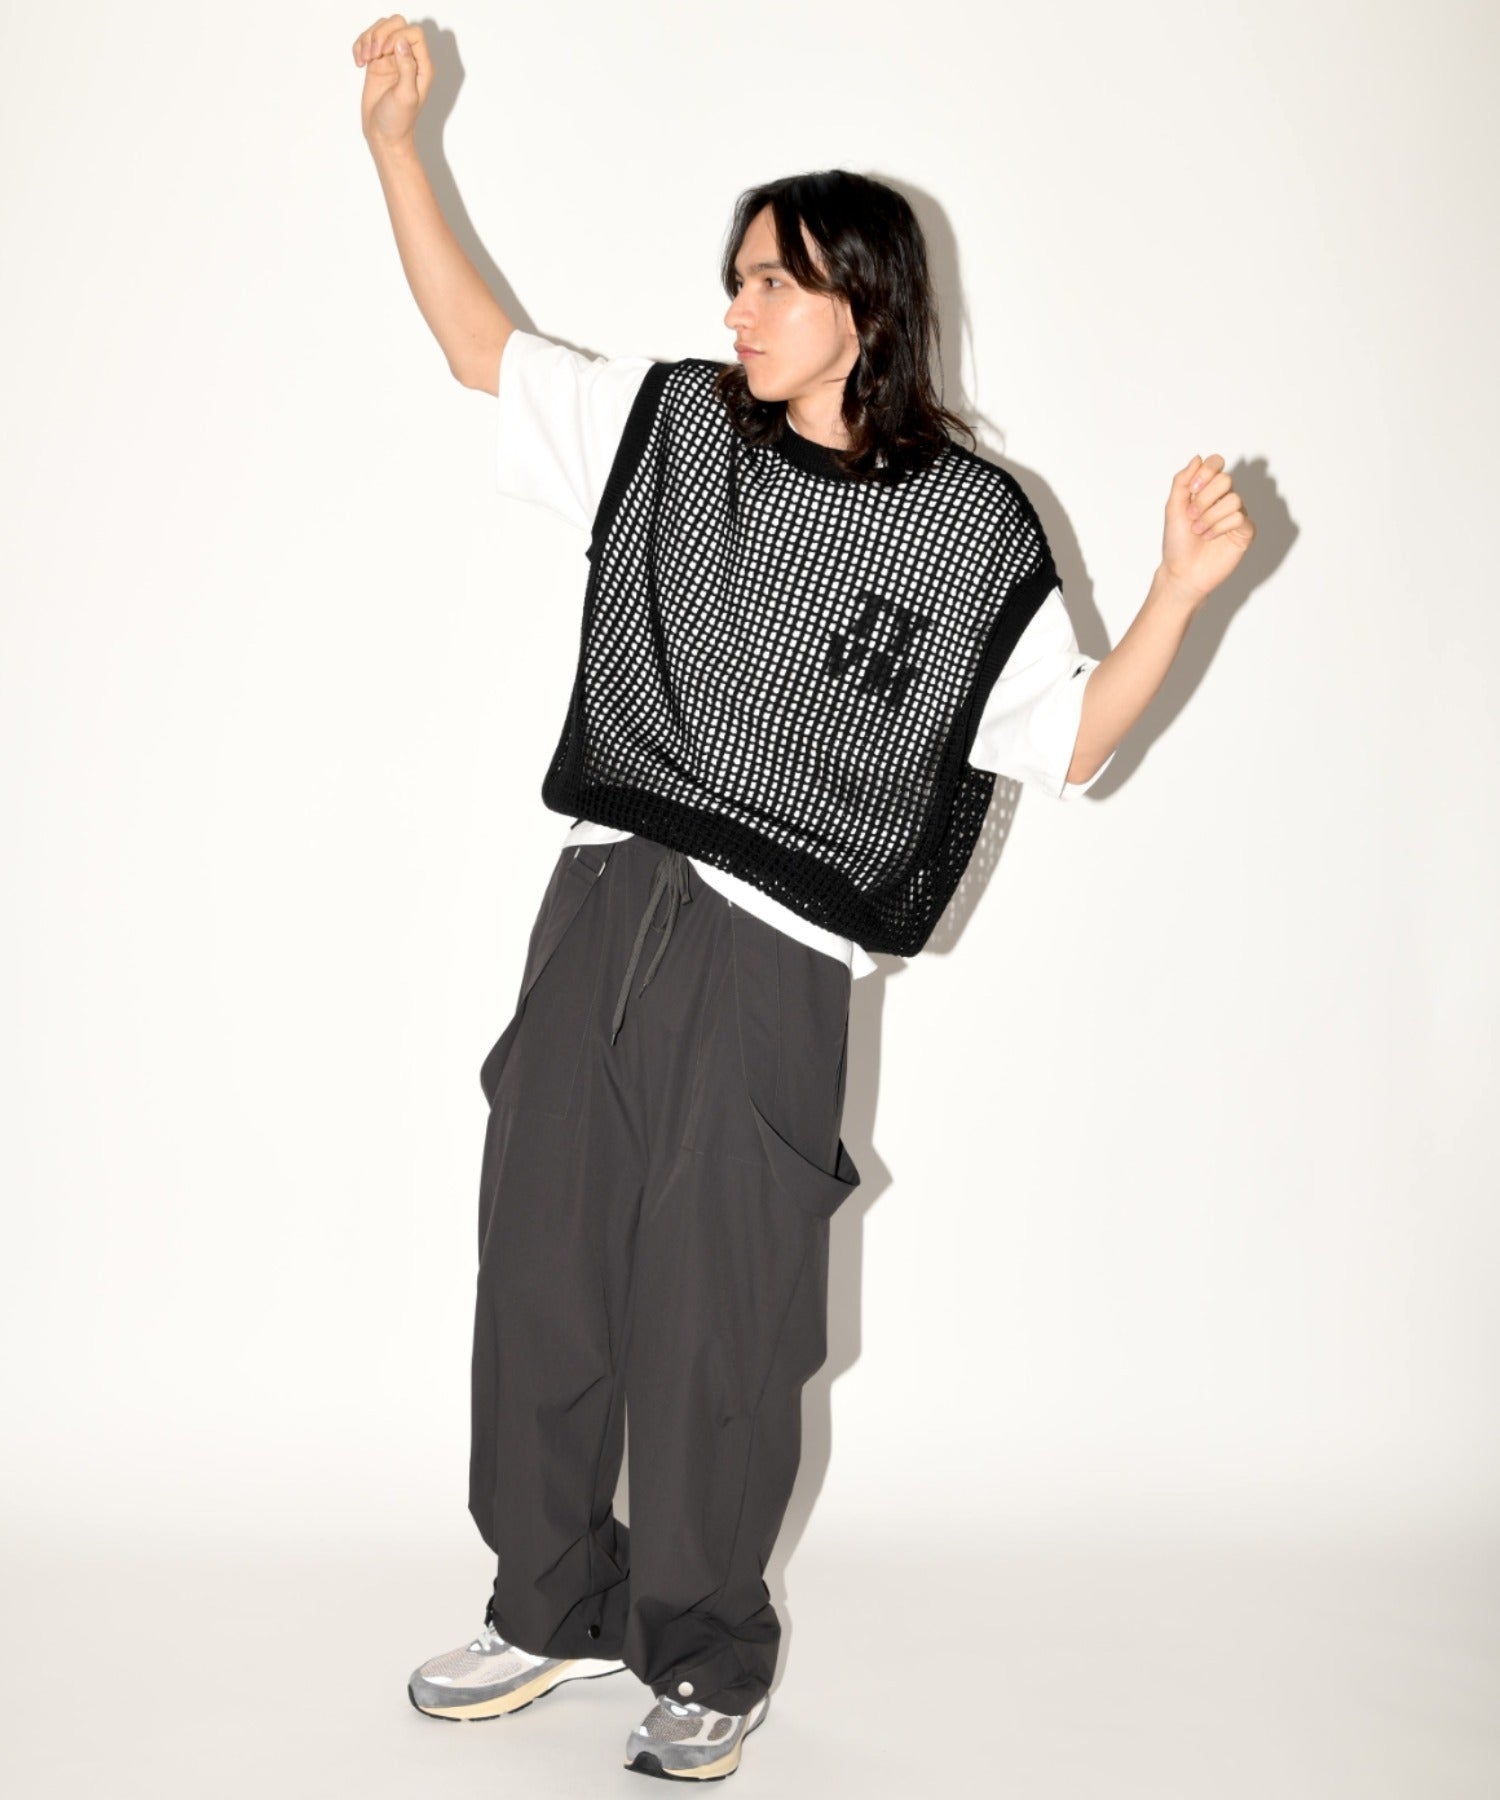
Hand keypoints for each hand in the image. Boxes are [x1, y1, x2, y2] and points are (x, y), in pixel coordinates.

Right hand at [353, 14, 430, 147]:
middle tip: (374, 55)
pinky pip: (368, 40)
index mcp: (422, 66)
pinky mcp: (377, 62)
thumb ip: (407, 67)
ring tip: (365, 59)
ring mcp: (392, 59)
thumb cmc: (398, 120)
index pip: (414, 33)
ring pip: (381, 28)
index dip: (397, 36)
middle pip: (397, 24)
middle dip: (381, 33)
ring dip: (368, 38)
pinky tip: (359, 62)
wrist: (384, 134)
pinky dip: (360, 46)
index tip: (385, 54)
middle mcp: (409, 59)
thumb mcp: (406, 95)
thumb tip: (401, 42)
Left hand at [1160, 454, 1255, 604]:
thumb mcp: (1172, 508)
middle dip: (1204, 499)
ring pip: (1234, 500)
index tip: (1191, 490)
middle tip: (1191, 517)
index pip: (1216, 463)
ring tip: (1199, 532)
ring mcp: (1236, 514)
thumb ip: (1181, 481)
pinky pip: (1240, 518)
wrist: (1182, 571)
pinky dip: (1221, 527)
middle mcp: (1224, 499)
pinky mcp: (1245, 531)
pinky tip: (1210, 538)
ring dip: (1210, 517)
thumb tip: (1197, 458)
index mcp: (1207, 490)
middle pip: (1226, 480)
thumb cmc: (1177, 542)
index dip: (1206, 472)